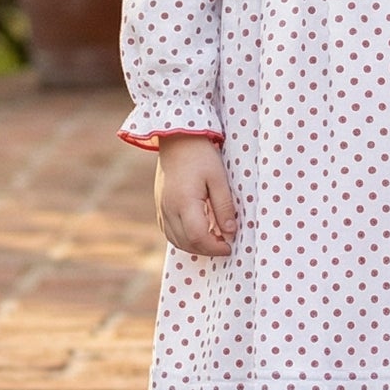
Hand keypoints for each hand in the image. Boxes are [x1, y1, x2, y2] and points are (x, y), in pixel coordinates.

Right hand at [156, 135, 237, 255]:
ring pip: (175, 240)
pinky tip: (197, 234)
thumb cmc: (201, 155)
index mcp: (184, 202)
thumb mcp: (219, 178)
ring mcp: (161, 208)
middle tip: (224, 245)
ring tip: (213, 241)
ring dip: (194, 246)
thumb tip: (230, 232)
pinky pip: (168, 231)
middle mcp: (168, 208)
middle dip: (206, 249)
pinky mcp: (159, 205)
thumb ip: (224, 207)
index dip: (215, 247)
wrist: (177, 139)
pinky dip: (182, 238)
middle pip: (185, 242)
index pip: (197, 236)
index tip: (230, 246)